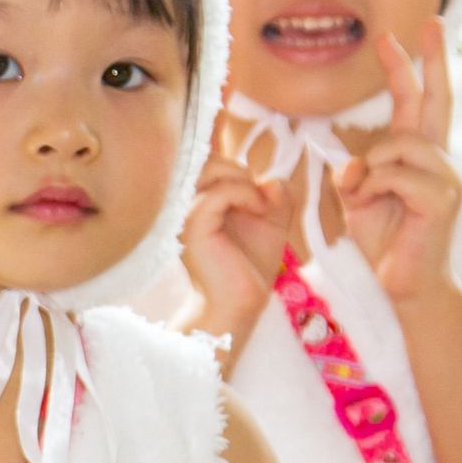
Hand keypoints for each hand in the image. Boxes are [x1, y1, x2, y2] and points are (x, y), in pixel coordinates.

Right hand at [180, 147, 291, 341]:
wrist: (240, 304)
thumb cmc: (250, 266)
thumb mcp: (271, 220)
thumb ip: (276, 194)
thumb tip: (272, 178)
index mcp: (197, 201)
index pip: (207, 162)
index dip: (236, 166)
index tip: (259, 192)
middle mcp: (185, 204)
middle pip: (204, 158)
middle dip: (238, 167)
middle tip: (260, 193)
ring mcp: (185, 214)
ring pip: (209, 168)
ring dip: (242, 178)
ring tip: (259, 202)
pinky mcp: (194, 227)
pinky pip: (219, 192)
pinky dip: (246, 194)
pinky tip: (259, 210)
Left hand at [334, 25, 461, 305]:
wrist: (407, 285)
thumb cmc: (386, 243)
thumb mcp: (360, 199)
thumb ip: (356, 172)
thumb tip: (352, 161)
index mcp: (420, 157)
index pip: (417, 103)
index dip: (407, 69)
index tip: (395, 35)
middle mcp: (441, 160)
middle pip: (436, 100)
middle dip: (431, 59)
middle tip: (430, 23)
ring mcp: (448, 177)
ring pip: (400, 143)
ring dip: (369, 166)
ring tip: (362, 193)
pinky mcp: (444, 198)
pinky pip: (396, 173)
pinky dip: (374, 186)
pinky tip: (373, 204)